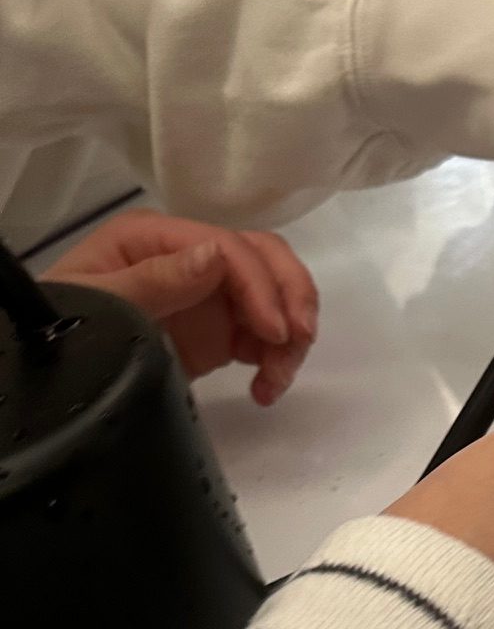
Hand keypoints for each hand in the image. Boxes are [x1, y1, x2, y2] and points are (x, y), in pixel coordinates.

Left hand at [43, 210, 317, 404]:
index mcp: (158, 239)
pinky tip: (264, 389)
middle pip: (266, 258)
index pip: (229, 247)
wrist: (59, 374)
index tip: (275, 332)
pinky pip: (268, 337)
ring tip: (275, 381)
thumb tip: (214, 255)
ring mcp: (213, 295)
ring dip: (291, 337)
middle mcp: (193, 258)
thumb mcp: (100, 304)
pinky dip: (278, 362)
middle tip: (300, 340)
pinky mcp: (224, 332)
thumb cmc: (69, 328)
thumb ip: (153, 280)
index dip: (261, 285)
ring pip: (277, 297)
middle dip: (292, 297)